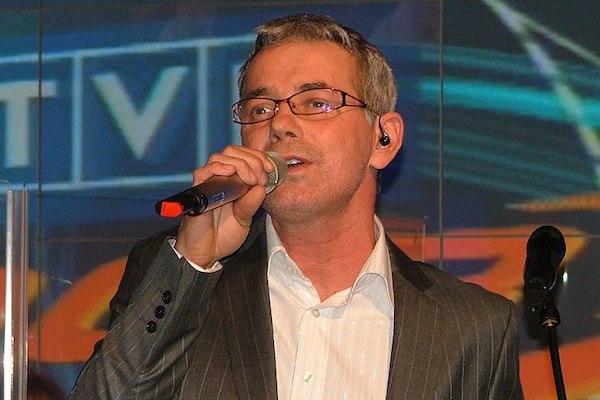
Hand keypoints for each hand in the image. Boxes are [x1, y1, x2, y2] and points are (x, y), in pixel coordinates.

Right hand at [174, 146, 274, 267]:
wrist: (206, 253)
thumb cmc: (222, 236)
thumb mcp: (245, 219)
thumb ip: (251, 203)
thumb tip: (261, 186)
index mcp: (233, 181)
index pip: (244, 156)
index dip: (258, 157)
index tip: (270, 169)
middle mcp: (220, 179)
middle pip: (233, 152)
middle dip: (252, 159)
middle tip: (261, 177)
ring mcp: (208, 184)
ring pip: (220, 157)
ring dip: (240, 164)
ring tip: (251, 179)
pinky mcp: (197, 192)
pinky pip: (203, 172)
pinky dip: (218, 168)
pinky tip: (230, 173)